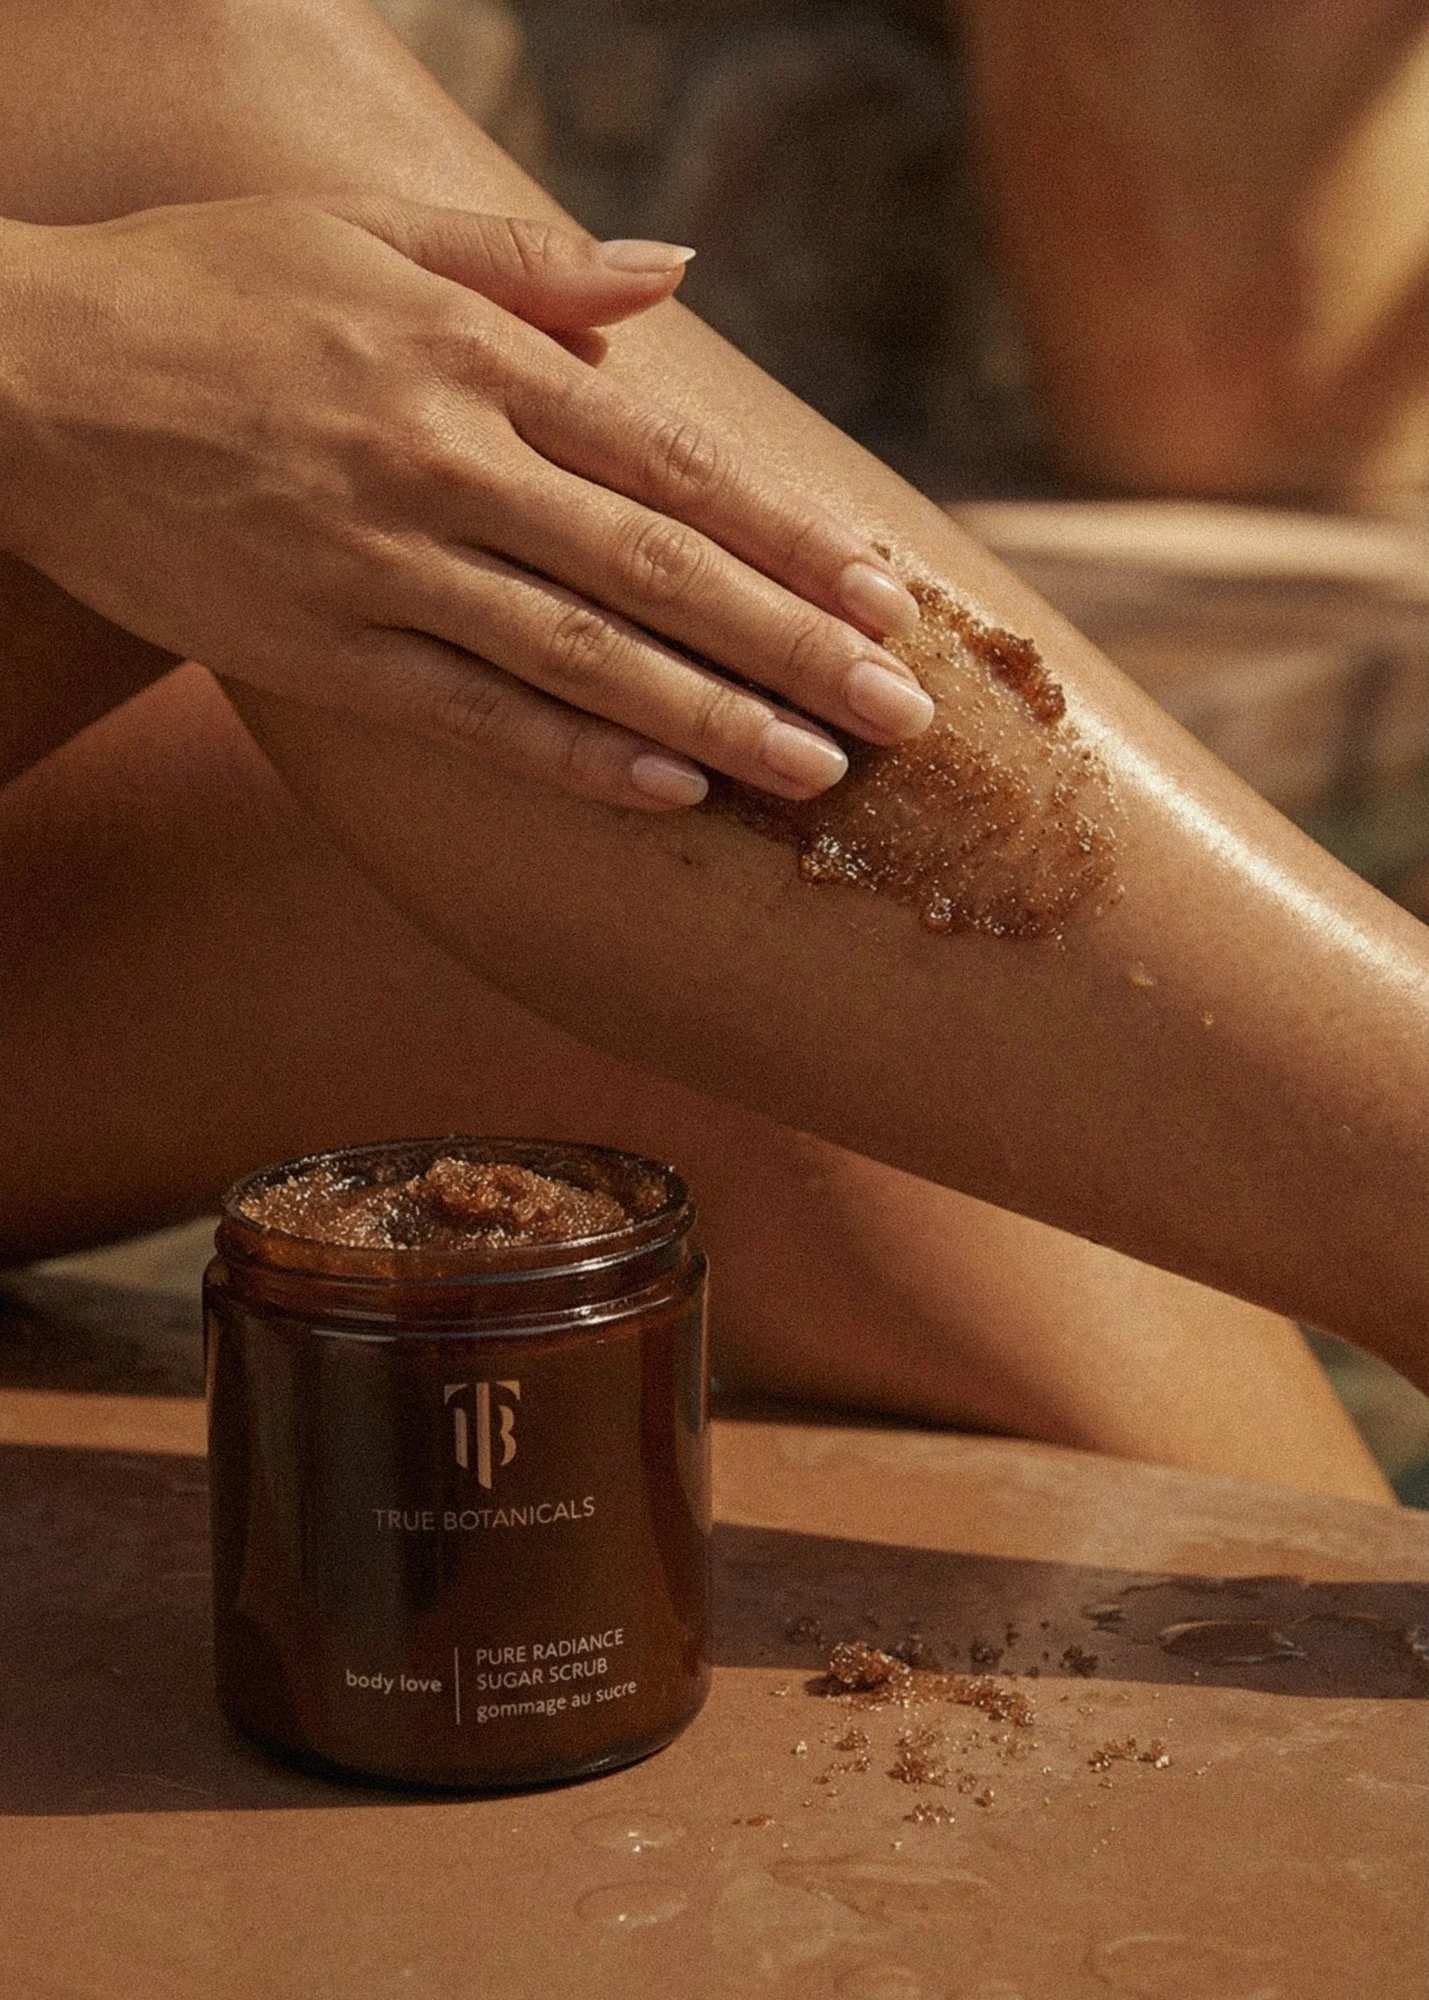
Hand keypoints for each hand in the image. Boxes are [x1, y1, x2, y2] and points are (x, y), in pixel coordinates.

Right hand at [0, 194, 925, 808]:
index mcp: (475, 358)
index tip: (883, 597)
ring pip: (584, 657)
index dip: (790, 538)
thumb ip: (527, 261)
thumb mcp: (364, 231)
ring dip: (714, 720)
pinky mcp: (323, 650)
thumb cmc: (203, 288)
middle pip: (659, 572)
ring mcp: (385, 564)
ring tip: (817, 773)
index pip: (674, 464)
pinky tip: (667, 793)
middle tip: (900, 717)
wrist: (22, 373)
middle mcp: (447, 462)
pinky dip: (576, 757)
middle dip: (795, 647)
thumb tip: (671, 277)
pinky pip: (474, 716)